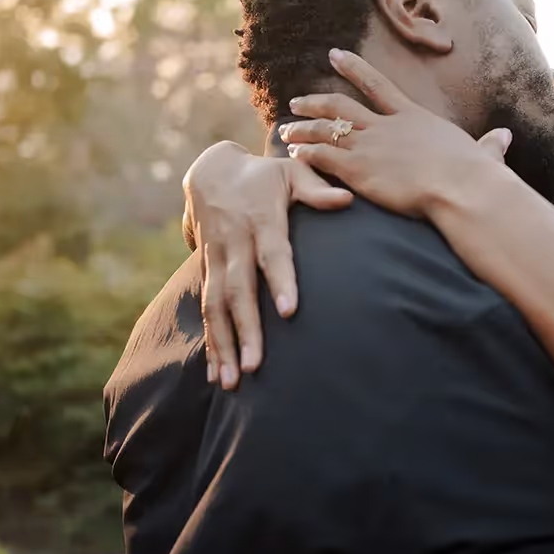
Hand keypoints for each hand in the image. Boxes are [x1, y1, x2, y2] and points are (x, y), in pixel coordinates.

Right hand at [183, 140, 352, 387]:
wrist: (210, 170)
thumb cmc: (263, 175)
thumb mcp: (290, 172)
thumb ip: (317, 188)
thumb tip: (347, 199)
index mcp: (260, 219)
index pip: (272, 253)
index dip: (280, 280)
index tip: (291, 310)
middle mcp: (234, 242)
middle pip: (238, 290)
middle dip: (245, 329)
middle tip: (254, 367)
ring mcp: (216, 258)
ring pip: (215, 306)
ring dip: (223, 345)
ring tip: (232, 382)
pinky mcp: (206, 270)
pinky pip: (206, 310)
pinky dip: (211, 343)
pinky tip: (218, 375)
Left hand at [280, 48, 513, 218]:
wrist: (461, 187)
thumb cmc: (476, 174)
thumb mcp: (484, 154)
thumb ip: (490, 146)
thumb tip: (506, 138)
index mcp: (413, 117)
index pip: (377, 85)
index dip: (353, 68)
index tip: (333, 54)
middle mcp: (387, 126)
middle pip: (341, 106)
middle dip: (315, 102)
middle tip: (296, 101)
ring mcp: (371, 146)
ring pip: (326, 130)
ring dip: (303, 129)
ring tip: (285, 130)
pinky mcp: (359, 169)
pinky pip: (324, 156)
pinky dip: (307, 152)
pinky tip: (293, 154)